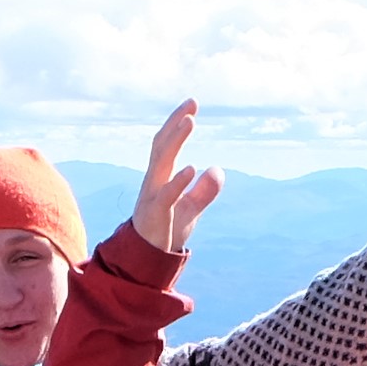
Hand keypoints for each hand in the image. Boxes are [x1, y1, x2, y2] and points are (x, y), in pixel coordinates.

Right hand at [131, 101, 222, 255]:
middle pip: (162, 146)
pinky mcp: (156, 215)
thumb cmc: (166, 231)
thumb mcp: (190, 209)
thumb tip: (217, 170)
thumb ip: (204, 191)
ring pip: (162, 163)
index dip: (177, 123)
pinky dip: (178, 181)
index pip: (166, 144)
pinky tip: (191, 168)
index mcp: (160, 178)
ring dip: (175, 141)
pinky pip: (167, 195)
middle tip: (191, 104)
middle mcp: (153, 182)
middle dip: (175, 123)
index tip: (192, 104)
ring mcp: (152, 197)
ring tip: (189, 122)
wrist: (149, 261)